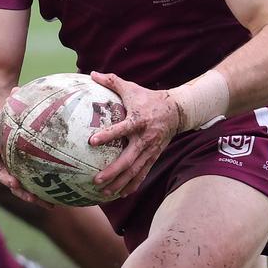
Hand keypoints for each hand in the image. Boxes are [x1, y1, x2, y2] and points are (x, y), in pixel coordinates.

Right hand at [0, 106, 52, 209]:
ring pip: (18, 188)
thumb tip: (16, 89)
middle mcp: (1, 164)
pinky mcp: (22, 180)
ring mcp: (11, 174)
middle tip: (15, 184)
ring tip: (41, 201)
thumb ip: (11, 104)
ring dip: (28, 195)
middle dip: (9, 180)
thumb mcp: (7, 113)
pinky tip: (57, 203)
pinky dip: (42, 197)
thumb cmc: (5, 123)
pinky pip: (32, 190)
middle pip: (3, 174)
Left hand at [89, 71, 179, 197]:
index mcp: (138, 121)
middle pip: (128, 159)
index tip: (92, 141)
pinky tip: (120, 194)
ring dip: (120, 183)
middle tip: (96, 179)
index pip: (122, 129)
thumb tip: (91, 73)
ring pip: (135, 171)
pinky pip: (142, 173)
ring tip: (104, 193)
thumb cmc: (149, 98)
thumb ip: (111, 81)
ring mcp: (150, 150)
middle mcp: (145, 138)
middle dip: (112, 171)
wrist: (176, 111)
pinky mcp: (154, 157)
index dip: (108, 135)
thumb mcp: (131, 88)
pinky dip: (132, 184)